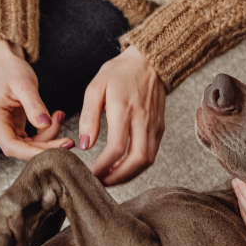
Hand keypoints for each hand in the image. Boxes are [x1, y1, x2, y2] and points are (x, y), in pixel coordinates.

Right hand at [0, 40, 73, 158]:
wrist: (6, 64)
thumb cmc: (11, 70)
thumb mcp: (24, 85)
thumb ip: (34, 105)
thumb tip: (45, 124)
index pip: (11, 146)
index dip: (34, 153)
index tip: (57, 152)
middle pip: (23, 148)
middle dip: (48, 145)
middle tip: (69, 140)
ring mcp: (4, 131)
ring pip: (31, 145)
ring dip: (50, 136)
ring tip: (59, 115)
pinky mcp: (15, 129)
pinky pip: (33, 139)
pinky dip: (47, 132)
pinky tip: (55, 117)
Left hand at [79, 46, 165, 184]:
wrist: (150, 62)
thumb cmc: (120, 72)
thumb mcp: (96, 87)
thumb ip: (89, 116)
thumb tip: (85, 145)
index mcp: (125, 110)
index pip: (117, 148)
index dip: (102, 167)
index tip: (89, 174)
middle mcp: (143, 121)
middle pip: (137, 161)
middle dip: (118, 178)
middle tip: (100, 184)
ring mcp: (155, 126)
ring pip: (147, 161)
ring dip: (129, 175)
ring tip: (110, 178)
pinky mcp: (160, 129)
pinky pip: (151, 154)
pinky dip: (137, 166)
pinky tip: (122, 167)